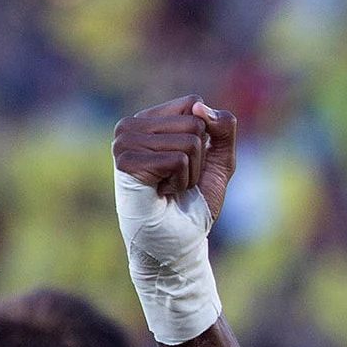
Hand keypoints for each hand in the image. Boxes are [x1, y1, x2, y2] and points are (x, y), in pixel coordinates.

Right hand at [111, 96, 232, 344]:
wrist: (178, 243)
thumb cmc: (194, 203)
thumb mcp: (219, 159)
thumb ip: (222, 127)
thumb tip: (200, 106)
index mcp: (148, 119)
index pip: (193, 104)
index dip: (206, 138)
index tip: (188, 164)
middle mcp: (130, 126)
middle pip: (194, 122)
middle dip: (199, 159)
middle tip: (179, 181)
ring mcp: (124, 142)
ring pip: (189, 142)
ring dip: (189, 173)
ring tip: (170, 188)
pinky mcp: (126, 161)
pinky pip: (178, 160)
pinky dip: (181, 182)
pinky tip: (163, 194)